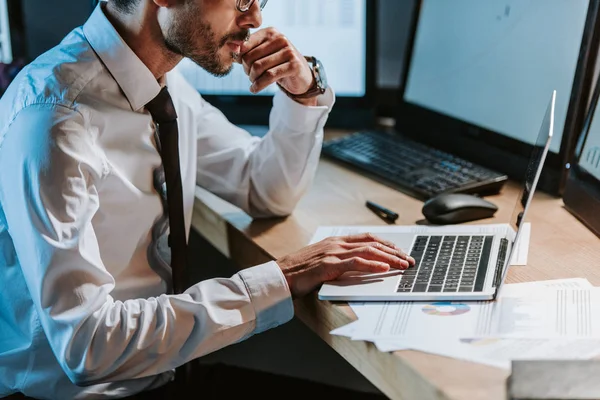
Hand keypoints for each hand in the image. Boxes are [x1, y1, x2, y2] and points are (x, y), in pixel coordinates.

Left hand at [240, 28, 316, 104]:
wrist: (301, 77)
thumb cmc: (278, 65)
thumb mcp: (263, 55)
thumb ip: (247, 51)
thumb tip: (230, 47)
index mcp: (271, 32)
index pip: (246, 44)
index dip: (240, 58)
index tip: (241, 66)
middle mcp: (281, 39)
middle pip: (250, 57)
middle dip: (246, 70)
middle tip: (250, 76)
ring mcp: (289, 51)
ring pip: (259, 67)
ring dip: (252, 79)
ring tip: (253, 82)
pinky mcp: (294, 65)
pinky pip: (269, 76)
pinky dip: (259, 85)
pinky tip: (255, 89)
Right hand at [276, 233, 415, 298]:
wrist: (279, 276)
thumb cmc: (299, 272)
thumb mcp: (322, 260)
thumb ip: (339, 260)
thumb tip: (360, 266)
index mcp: (335, 241)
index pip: (368, 238)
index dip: (387, 244)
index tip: (401, 251)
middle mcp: (336, 244)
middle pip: (372, 243)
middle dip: (394, 251)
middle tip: (410, 260)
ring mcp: (332, 253)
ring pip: (367, 251)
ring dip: (389, 257)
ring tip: (403, 264)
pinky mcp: (328, 265)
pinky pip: (355, 263)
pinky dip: (372, 264)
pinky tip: (384, 268)